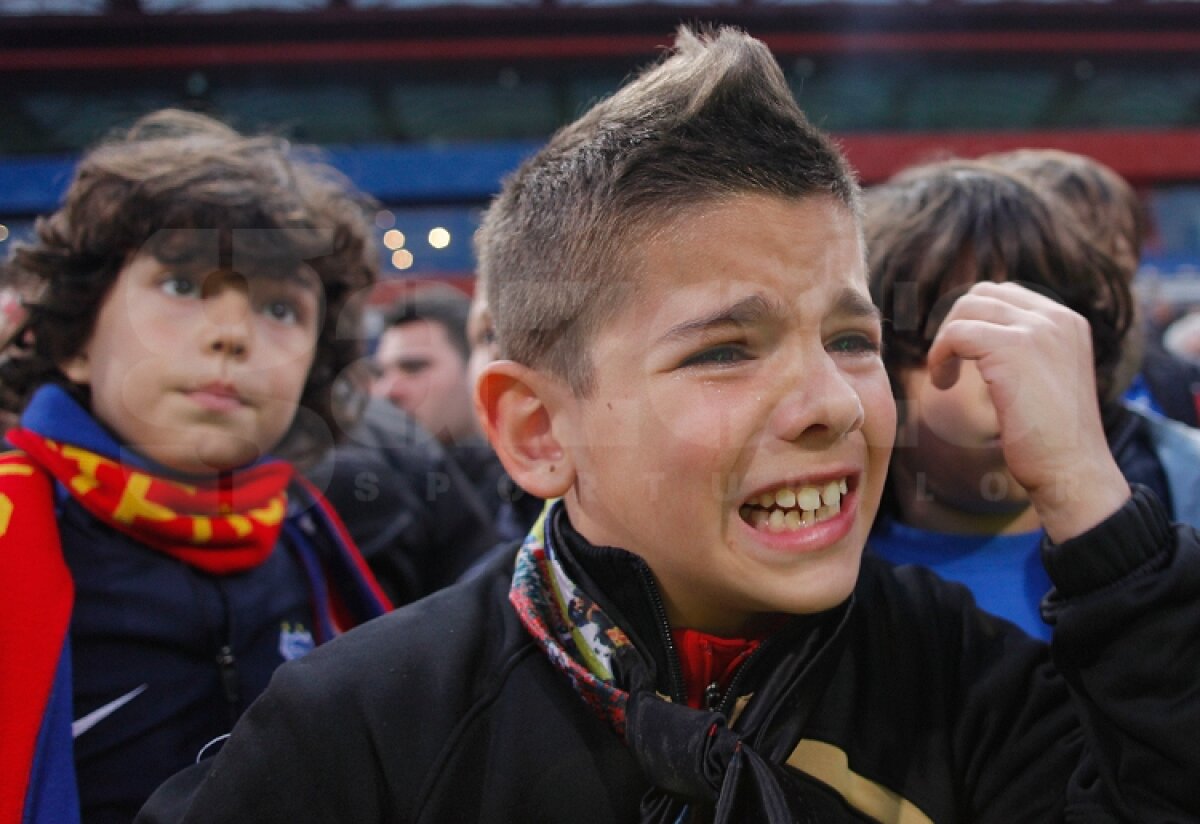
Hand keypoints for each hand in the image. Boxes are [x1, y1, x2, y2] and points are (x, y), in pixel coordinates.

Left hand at [926, 282, 1129, 541]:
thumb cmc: (1053, 439)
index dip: (973, 320)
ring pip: (966, 310)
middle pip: (983, 294)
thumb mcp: (1046, 380)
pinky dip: (939, 356)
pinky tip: (943, 384)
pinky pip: (956, 333)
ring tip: (944, 379)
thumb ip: (1024, 351)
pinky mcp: (1012, 348)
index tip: (960, 354)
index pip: (1007, 295)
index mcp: (1068, 322)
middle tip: (947, 364)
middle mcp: (1057, 318)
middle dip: (955, 325)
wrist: (1072, 470)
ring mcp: (1037, 329)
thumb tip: (977, 337)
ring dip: (945, 342)